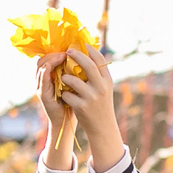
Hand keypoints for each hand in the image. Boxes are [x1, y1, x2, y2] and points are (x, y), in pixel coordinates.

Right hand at [36, 53, 77, 147]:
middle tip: (67, 51)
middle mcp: (44, 80)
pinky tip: (53, 66)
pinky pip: (42, 78)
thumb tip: (89, 57)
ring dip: (51, 59)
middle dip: (54, 53)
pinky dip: (47, 70)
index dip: (58, 50)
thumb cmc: (74, 103)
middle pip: (43, 59)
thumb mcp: (76, 85)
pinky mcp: (42, 94)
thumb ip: (76, 73)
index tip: (71, 48)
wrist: (67, 121)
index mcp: (51, 76)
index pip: (50, 57)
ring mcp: (41, 86)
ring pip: (41, 66)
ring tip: (62, 56)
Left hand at [60, 46, 124, 163]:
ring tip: (64, 78)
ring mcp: (91, 97)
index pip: (100, 60)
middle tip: (68, 52)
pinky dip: (64, 93)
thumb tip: (90, 54)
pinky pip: (67, 94)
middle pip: (88, 65)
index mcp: (107, 81)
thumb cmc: (101, 105)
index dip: (90, 50)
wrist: (102, 127)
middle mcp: (101, 88)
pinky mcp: (81, 107)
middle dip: (76, 56)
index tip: (82, 44)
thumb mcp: (105, 88)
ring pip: (73, 80)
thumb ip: (99, 74)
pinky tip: (65, 95)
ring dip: (66, 77)